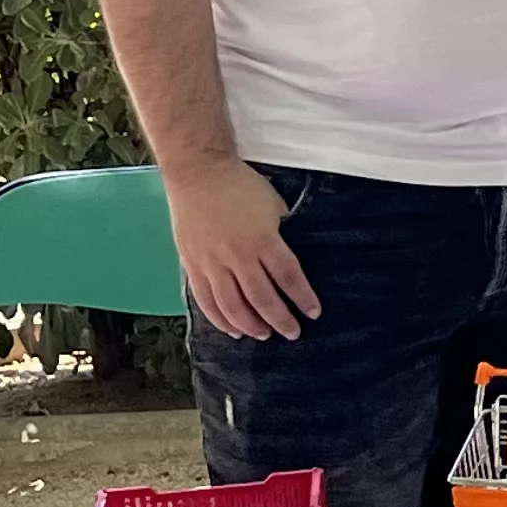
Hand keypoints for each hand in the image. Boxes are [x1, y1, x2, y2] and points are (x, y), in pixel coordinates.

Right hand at [163, 158, 319, 341]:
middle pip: (262, 299)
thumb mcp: (273, 205)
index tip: (313, 313)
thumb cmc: (239, 185)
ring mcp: (212, 263)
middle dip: (280, 320)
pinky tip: (234, 330)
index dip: (303, 298)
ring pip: (233, 307)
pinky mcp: (193, 266)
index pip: (288, 277)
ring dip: (251, 325)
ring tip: (264, 335)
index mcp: (262, 239)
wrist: (198, 172)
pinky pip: (207, 302)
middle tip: (292, 333)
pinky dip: (221, 320)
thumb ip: (281, 234)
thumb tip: (291, 260)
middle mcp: (237, 255)